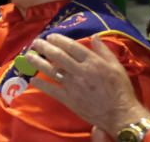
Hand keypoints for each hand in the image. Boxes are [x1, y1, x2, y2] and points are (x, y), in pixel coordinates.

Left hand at [27, 34, 148, 134]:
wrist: (120, 114)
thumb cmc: (120, 89)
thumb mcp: (116, 66)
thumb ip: (104, 50)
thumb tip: (94, 37)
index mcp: (92, 61)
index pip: (71, 46)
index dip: (58, 39)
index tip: (50, 36)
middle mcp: (80, 71)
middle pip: (58, 55)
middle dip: (44, 47)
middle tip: (36, 42)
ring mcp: (72, 85)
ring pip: (51, 70)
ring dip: (38, 62)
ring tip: (28, 55)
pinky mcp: (69, 99)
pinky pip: (51, 90)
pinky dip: (41, 84)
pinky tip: (32, 79)